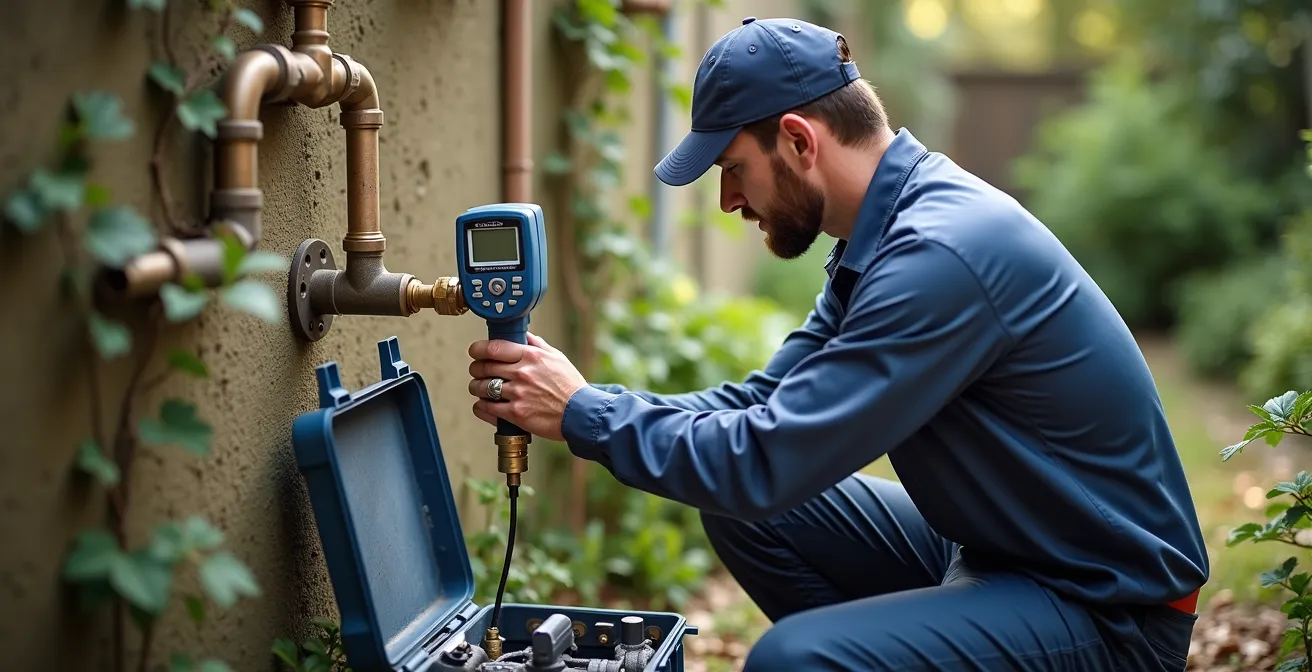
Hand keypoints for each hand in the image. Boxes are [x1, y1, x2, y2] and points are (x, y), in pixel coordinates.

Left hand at [468, 332, 587, 441]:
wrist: (581, 413)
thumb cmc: (571, 386)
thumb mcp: (557, 358)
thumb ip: (538, 345)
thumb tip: (525, 335)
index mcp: (531, 356)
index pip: (494, 347)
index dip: (478, 349)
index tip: (475, 351)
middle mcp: (522, 373)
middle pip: (483, 367)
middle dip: (476, 369)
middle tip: (477, 371)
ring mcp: (518, 394)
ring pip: (481, 387)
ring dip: (476, 387)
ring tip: (479, 388)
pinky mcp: (516, 414)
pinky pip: (487, 408)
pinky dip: (480, 406)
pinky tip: (483, 405)